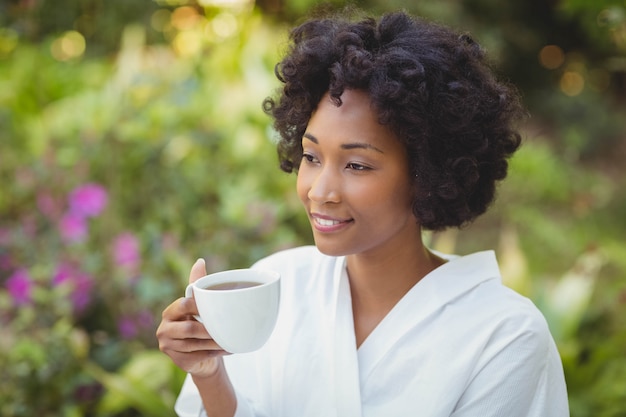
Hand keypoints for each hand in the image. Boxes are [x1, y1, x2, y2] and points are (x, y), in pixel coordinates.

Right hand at [157, 258, 227, 377]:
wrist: (201, 357)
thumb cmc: (199, 325)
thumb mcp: (198, 305)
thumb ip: (197, 286)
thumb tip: (200, 261)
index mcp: (169, 313)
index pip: (183, 305)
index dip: (199, 306)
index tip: (217, 307)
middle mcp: (164, 330)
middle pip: (189, 328)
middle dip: (209, 329)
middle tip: (227, 327)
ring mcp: (169, 347)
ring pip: (195, 344)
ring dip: (215, 342)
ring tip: (230, 338)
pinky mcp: (178, 362)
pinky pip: (199, 356)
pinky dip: (216, 352)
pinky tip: (228, 348)